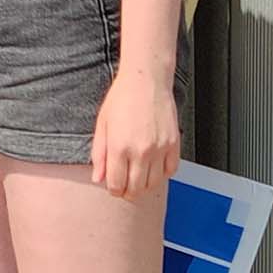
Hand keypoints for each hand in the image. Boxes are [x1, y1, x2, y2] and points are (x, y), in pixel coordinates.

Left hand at [90, 72, 180, 199]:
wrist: (146, 80)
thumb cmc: (122, 98)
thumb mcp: (102, 125)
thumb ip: (99, 154)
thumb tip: (98, 178)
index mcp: (120, 147)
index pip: (117, 185)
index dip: (114, 190)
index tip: (113, 186)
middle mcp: (141, 150)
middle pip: (136, 189)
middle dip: (128, 192)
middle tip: (125, 185)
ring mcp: (160, 148)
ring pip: (154, 183)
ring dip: (144, 185)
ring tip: (138, 176)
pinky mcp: (174, 144)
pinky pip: (170, 171)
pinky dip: (162, 174)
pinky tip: (153, 167)